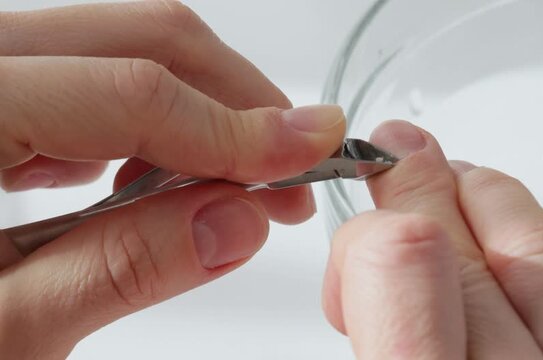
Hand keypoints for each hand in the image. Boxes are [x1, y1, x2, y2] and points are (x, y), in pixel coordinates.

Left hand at [0, 2, 344, 358]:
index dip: (238, 126)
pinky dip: (146, 123)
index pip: (129, 90)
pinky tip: (157, 177)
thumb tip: (237, 223)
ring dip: (197, 111)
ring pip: (119, 49)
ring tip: (228, 188)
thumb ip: (120, 270)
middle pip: (136, 36)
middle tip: (286, 173)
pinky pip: (85, 78)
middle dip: (235, 102)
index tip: (312, 150)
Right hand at [323, 121, 542, 358]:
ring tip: (452, 179)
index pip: (402, 263)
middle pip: (474, 248)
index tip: (360, 228)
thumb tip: (361, 256)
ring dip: (490, 199)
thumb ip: (374, 324)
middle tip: (397, 154)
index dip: (372, 228)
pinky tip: (517, 240)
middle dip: (422, 186)